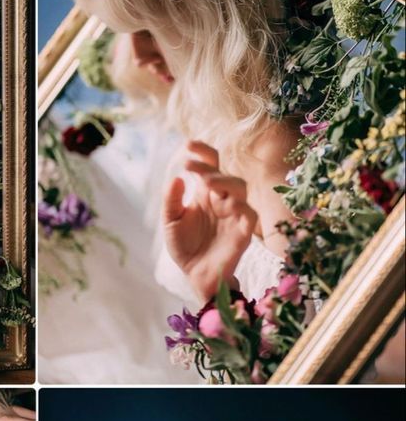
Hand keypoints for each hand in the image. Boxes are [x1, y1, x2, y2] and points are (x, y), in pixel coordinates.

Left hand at [163, 140, 257, 302]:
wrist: (196, 275)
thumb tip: (176, 178)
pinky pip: (250, 215)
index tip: (187, 145)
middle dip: (209, 167)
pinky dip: (241, 207)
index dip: (203, 151)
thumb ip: (171, 200)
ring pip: (240, 188)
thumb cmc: (186, 247)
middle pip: (225, 174)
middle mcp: (222, 199)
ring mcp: (234, 214)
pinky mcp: (243, 232)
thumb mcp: (171, 222)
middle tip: (191, 167)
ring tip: (206, 183)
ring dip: (224, 182)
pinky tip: (226, 205)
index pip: (210, 164)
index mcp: (206, 193)